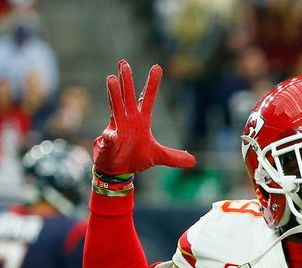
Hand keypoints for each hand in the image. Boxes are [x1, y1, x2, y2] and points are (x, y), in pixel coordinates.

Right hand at [93, 59, 194, 174]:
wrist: (118, 170)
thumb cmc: (136, 158)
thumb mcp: (158, 157)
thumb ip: (174, 157)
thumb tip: (193, 161)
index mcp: (141, 121)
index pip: (147, 99)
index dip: (152, 84)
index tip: (157, 67)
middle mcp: (128, 120)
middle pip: (127, 97)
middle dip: (127, 80)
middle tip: (124, 63)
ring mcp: (117, 128)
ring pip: (115, 108)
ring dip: (114, 94)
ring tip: (111, 79)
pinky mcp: (108, 142)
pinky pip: (109, 138)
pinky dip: (109, 138)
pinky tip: (109, 136)